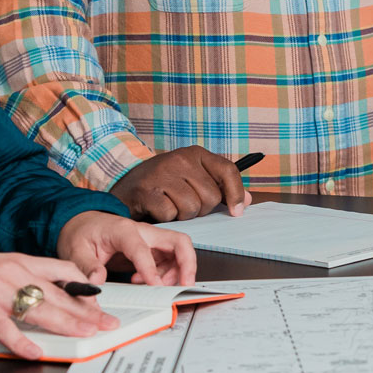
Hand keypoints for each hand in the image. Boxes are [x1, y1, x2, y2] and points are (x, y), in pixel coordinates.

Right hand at [0, 249, 117, 360]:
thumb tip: (35, 294)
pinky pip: (7, 330)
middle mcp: (12, 273)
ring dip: (68, 324)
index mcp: (17, 261)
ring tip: (87, 333)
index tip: (98, 301)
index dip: (83, 288)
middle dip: (86, 310)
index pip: (62, 271)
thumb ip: (15, 279)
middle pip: (59, 293)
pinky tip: (36, 353)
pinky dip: (23, 344)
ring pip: (42, 309)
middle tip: (106, 322)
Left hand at [57, 211, 196, 285]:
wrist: (82, 224)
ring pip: (178, 252)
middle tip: (186, 284)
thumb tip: (97, 282)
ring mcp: (150, 240)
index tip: (155, 286)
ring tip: (157, 286)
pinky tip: (148, 282)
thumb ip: (87, 267)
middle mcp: (143, 232)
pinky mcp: (151, 249)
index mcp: (123, 230)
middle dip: (187, 264)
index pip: (143, 249)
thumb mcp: (75, 250)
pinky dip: (167, 274)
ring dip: (177, 272)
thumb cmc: (81, 233)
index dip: (151, 269)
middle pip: (178, 241)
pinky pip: (170, 260)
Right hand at [110, 147, 251, 222]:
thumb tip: (247, 201)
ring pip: (192, 208)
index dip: (236, 194)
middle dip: (201, 209)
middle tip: (185, 204)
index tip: (237, 212)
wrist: (125, 187)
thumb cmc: (164, 185)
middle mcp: (180, 159)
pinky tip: (157, 210)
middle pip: (211, 197)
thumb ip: (220, 187)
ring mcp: (162, 173)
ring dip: (183, 216)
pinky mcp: (146, 190)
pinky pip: (171, 214)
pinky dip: (166, 218)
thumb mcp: (192, 178)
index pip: (227, 171)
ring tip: (171, 206)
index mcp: (196, 154)